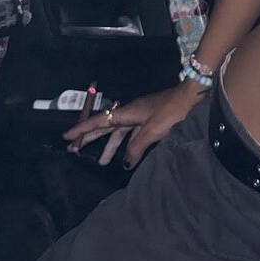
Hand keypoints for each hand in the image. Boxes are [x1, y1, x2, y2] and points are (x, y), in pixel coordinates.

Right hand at [63, 81, 204, 168]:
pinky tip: (126, 155)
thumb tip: (125, 162)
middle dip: (90, 138)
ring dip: (110, 145)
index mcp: (128, 111)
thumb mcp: (153, 131)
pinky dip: (127, 144)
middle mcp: (132, 112)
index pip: (100, 121)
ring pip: (120, 131)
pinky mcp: (151, 120)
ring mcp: (142, 115)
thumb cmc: (172, 111)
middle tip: (75, 150)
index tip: (67, 137)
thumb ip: (137, 147)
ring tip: (101, 162)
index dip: (83, 129)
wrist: (192, 98)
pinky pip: (133, 133)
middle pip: (106, 125)